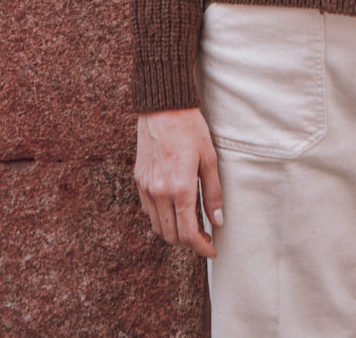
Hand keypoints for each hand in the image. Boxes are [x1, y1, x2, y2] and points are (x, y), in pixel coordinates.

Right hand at [134, 107, 223, 256]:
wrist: (163, 107)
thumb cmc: (190, 129)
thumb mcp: (209, 158)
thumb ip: (213, 192)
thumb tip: (217, 221)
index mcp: (180, 188)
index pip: (188, 234)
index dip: (202, 248)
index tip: (212, 249)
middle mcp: (160, 193)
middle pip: (172, 237)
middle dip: (189, 242)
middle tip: (205, 235)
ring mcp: (146, 188)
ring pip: (158, 227)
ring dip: (174, 232)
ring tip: (191, 223)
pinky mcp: (138, 180)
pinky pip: (148, 211)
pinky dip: (161, 218)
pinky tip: (174, 207)